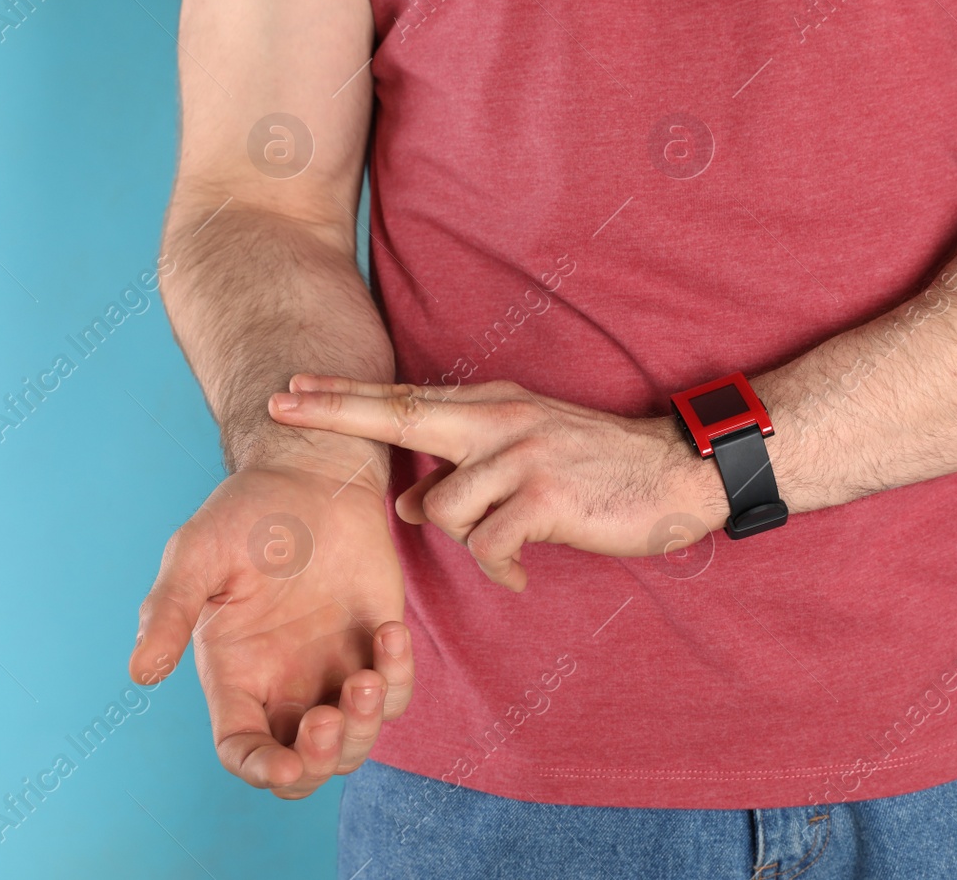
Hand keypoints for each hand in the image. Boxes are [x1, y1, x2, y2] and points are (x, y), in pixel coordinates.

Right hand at [129, 455, 410, 798]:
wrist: (311, 474)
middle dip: (320, 759)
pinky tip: (390, 632)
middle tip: (328, 716)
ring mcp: (334, 669)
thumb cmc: (247, 512)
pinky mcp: (377, 646)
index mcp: (236, 675)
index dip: (261, 770)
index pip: (243, 749)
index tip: (285, 766)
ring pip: (355, 742)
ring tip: (365, 675)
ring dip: (363, 726)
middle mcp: (285, 684)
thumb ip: (171, 611)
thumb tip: (141, 671)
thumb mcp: (197, 554)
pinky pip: (395, 691)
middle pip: (306, 765)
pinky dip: (398, 677)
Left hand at [268, 376, 729, 590]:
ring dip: (467, 540)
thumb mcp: (522, 460)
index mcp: (491, 409)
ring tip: (508, 545)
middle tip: (281, 407)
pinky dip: (501, 567)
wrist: (675, 473)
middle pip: (399, 415)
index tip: (291, 389)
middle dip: (335, 412)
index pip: (405, 398)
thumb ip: (463, 473)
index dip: (345, 395)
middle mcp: (499, 421)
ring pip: (444, 510)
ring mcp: (521, 455)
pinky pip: (488, 546)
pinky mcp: (545, 498)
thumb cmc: (594, 470)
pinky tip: (525, 567)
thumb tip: (405, 502)